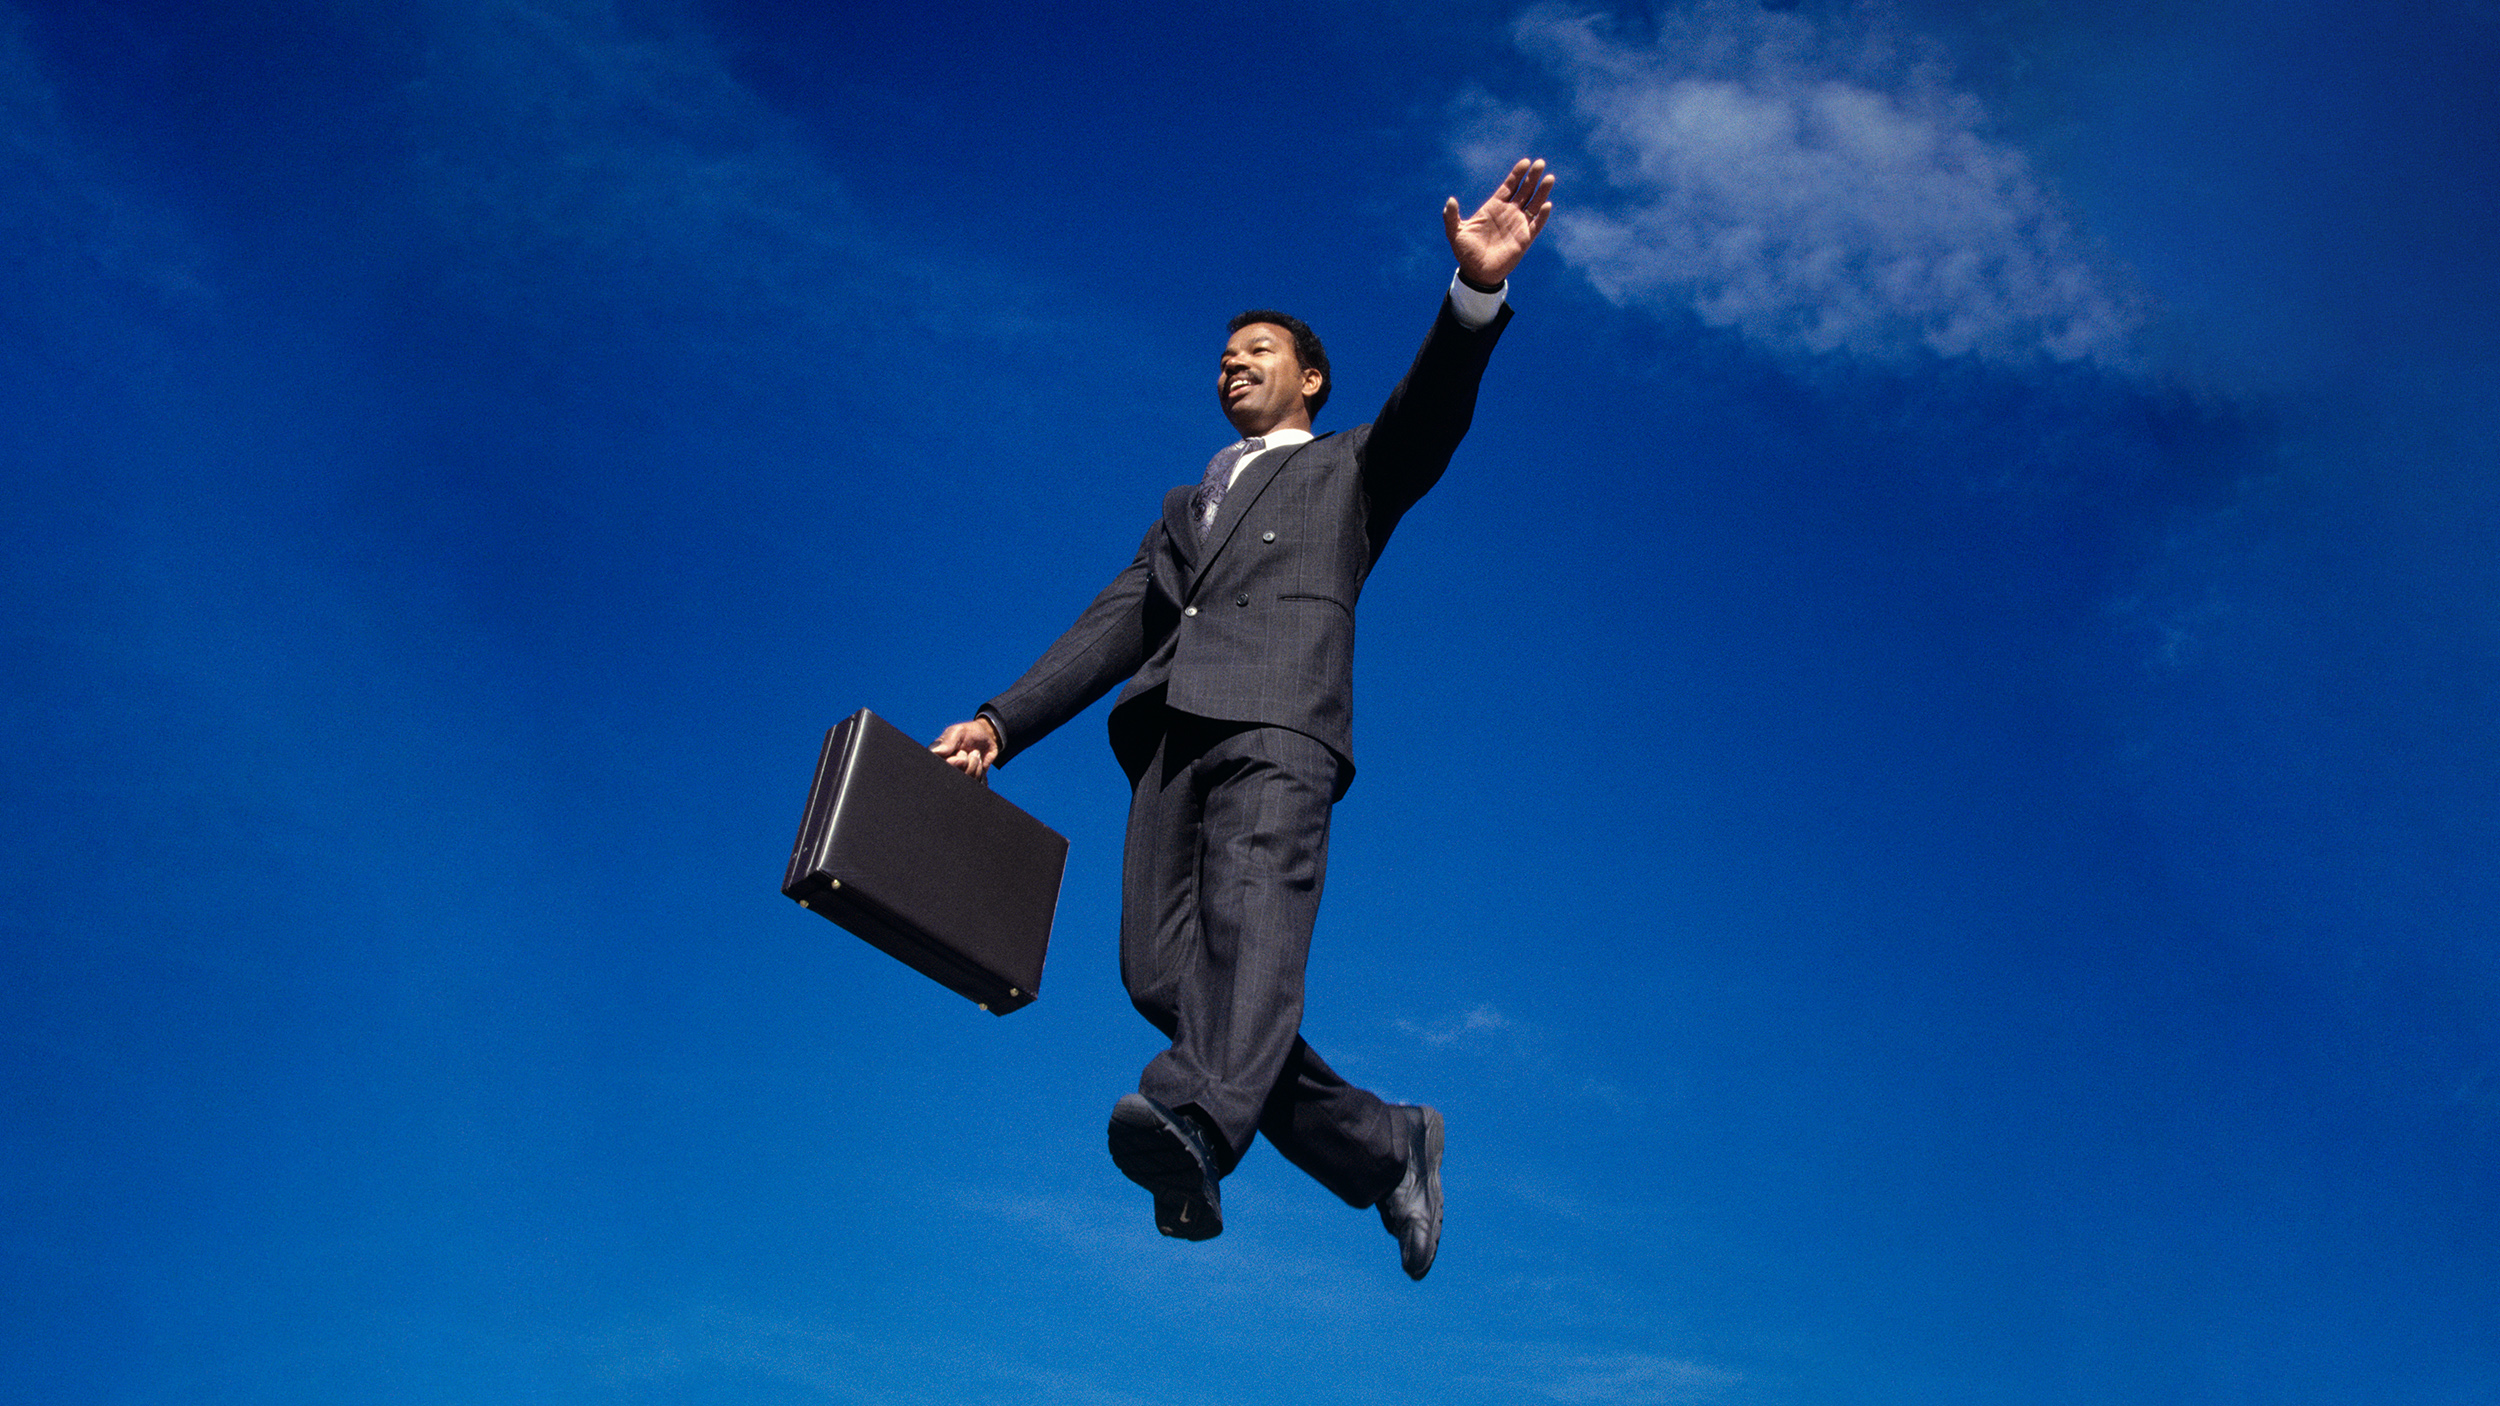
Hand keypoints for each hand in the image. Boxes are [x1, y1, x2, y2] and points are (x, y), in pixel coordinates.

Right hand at [930, 716, 999, 780]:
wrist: (987, 738)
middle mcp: (944, 766)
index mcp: (936, 754)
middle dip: (964, 763)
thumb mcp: (959, 732)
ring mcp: (956, 775)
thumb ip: (948, 742)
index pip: (937, 766)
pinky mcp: (966, 780)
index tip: (961, 755)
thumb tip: (936, 752)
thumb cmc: (969, 733)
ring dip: (973, 766)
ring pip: (963, 780)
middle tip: (967, 752)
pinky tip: (978, 762)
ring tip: (974, 754)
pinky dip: (978, 772)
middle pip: (951, 776)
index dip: (952, 763)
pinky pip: (971, 782)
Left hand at [1443, 157, 1556, 288]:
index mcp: (1494, 207)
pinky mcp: (1524, 239)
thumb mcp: (1455, 232)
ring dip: (1542, 191)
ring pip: (1534, 204)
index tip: (1526, 162)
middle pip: (1524, 190)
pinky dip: (1542, 215)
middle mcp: (1509, 213)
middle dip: (1532, 177)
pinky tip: (1546, 204)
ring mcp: (1518, 225)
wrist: (1476, 273)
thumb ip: (1451, 216)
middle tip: (1540, 163)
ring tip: (1549, 177)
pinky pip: (1536, 224)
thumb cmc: (1465, 252)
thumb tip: (1451, 200)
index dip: (1517, 174)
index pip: (1509, 186)